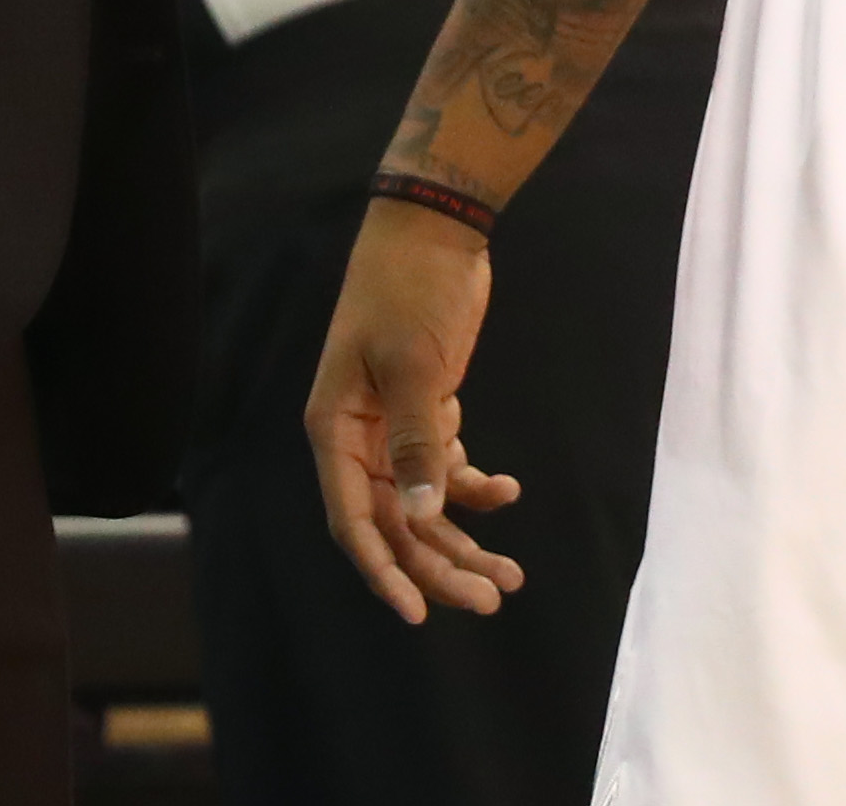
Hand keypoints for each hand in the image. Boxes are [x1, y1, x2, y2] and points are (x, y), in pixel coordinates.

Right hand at [307, 199, 524, 621]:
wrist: (434, 230)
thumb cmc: (410, 290)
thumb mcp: (414, 365)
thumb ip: (416, 443)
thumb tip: (419, 517)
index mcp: (334, 429)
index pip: (352, 520)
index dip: (383, 571)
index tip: (418, 614)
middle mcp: (356, 438)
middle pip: (393, 524)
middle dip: (439, 566)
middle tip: (492, 598)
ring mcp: (391, 428)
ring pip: (422, 506)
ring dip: (463, 540)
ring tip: (510, 576)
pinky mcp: (426, 412)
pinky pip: (445, 470)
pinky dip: (475, 487)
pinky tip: (508, 492)